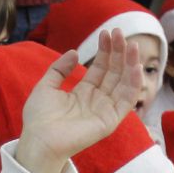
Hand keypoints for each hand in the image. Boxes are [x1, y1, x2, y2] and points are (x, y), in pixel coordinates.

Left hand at [15, 28, 143, 172]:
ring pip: (124, 83)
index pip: (101, 68)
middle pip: (114, 72)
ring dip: (129, 63)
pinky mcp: (110, 120)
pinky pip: (127, 100)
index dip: (105, 51)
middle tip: (119, 32)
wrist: (39, 140)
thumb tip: (74, 52)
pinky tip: (135, 66)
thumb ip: (59, 69)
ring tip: (132, 44)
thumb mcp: (46, 86)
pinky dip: (133, 83)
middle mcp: (97, 100)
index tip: (106, 33)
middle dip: (118, 52)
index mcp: (84, 92)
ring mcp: (105, 110)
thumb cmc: (39, 118)